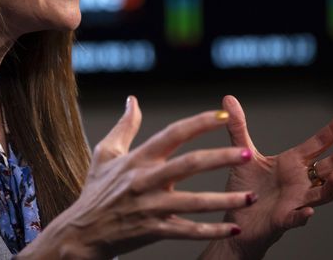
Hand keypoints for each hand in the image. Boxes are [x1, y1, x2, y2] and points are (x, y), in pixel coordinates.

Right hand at [19, 97, 257, 259]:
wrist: (81, 232)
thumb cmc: (95, 191)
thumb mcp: (105, 154)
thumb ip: (125, 126)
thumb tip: (133, 100)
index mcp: (138, 159)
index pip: (173, 134)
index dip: (199, 122)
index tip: (224, 115)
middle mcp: (147, 180)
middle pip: (190, 165)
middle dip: (221, 158)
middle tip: (247, 154)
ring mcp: (151, 207)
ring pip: (194, 202)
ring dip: (225, 200)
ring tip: (250, 197)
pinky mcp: (153, 231)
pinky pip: (187, 231)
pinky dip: (211, 232)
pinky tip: (233, 230)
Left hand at [202, 96, 332, 259]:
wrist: (237, 220)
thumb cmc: (246, 188)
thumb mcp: (242, 154)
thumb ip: (238, 127)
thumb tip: (228, 98)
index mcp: (292, 163)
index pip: (317, 145)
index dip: (332, 132)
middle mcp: (299, 181)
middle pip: (329, 167)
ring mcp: (295, 201)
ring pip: (322, 195)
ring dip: (331, 187)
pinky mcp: (283, 219)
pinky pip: (298, 218)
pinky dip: (304, 215)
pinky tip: (309, 211)